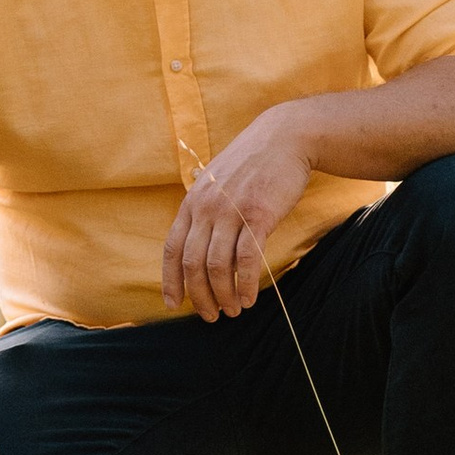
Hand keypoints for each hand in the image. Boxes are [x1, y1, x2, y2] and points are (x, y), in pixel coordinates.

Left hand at [162, 104, 320, 320]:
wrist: (284, 138)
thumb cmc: (253, 165)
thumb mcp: (217, 184)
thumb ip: (206, 213)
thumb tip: (201, 251)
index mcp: (192, 202)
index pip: (171, 249)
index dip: (170, 281)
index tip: (174, 304)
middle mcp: (206, 207)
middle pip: (193, 264)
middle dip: (199, 296)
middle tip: (211, 316)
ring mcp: (231, 211)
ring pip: (218, 266)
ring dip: (224, 295)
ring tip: (233, 310)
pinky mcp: (258, 215)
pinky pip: (247, 259)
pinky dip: (246, 284)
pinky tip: (250, 298)